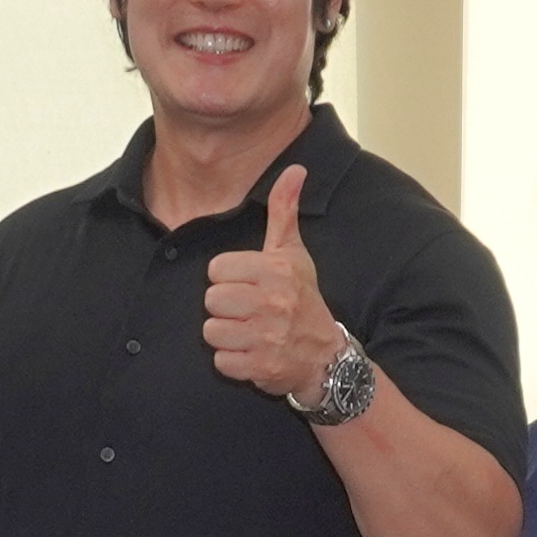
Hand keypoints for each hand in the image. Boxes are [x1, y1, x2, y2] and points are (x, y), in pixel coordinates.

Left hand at [199, 167, 342, 402]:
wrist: (326, 357)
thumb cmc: (303, 300)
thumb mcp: (294, 254)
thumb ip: (285, 211)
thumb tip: (295, 169)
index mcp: (275, 271)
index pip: (217, 269)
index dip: (228, 278)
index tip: (248, 285)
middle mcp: (272, 303)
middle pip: (211, 300)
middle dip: (225, 307)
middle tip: (248, 311)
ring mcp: (266, 337)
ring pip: (211, 330)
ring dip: (226, 335)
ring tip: (249, 332)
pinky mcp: (260, 367)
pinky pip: (221, 361)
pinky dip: (232, 362)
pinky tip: (251, 353)